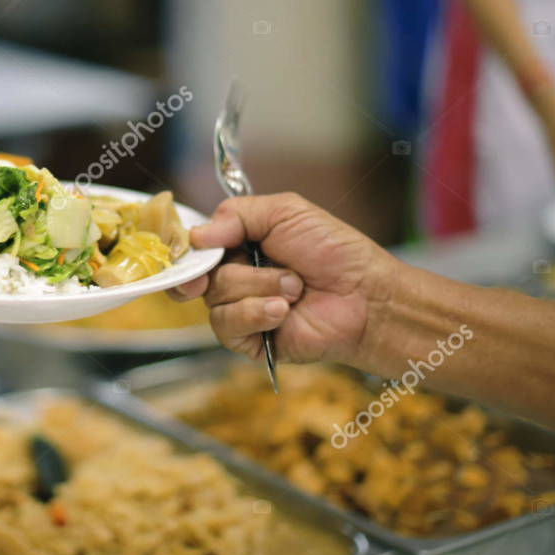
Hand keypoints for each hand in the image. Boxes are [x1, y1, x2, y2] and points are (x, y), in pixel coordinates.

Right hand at [171, 194, 400, 366]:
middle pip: (201, 275)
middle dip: (235, 268)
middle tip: (247, 262)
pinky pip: (228, 327)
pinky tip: (283, 311)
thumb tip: (196, 235)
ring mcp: (241, 311)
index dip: (187, 251)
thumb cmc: (334, 252)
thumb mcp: (286, 212)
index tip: (192, 251)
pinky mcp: (249, 341)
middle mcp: (235, 279)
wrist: (366, 296)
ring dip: (257, 288)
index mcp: (239, 246)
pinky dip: (254, 314)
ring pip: (215, 299)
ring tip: (294, 288)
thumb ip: (236, 214)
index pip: (195, 249)